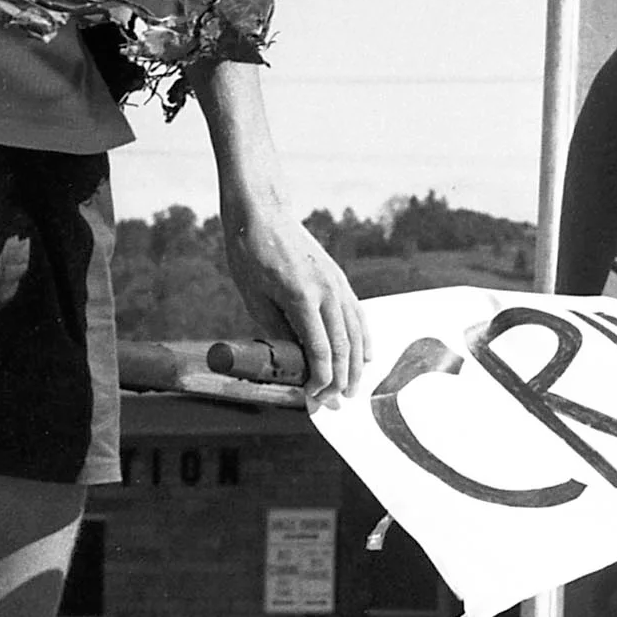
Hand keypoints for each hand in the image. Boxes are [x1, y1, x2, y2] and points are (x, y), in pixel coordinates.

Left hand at [228, 195, 368, 398]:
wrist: (264, 215)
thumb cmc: (251, 255)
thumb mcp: (254, 297)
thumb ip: (277, 329)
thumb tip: (294, 360)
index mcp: (301, 297)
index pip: (320, 351)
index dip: (319, 380)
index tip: (313, 398)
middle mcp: (327, 291)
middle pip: (344, 346)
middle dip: (341, 379)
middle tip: (335, 402)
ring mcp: (337, 284)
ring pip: (356, 333)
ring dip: (357, 364)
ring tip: (353, 389)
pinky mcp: (340, 279)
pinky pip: (358, 315)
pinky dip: (364, 338)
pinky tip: (365, 356)